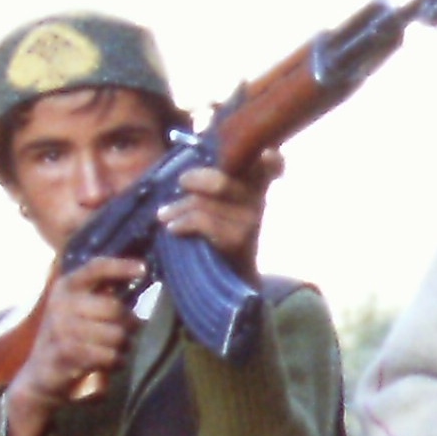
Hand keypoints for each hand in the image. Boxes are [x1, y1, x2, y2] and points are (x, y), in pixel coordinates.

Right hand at [2, 257, 149, 435]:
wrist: (40, 375)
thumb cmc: (70, 338)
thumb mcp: (80, 311)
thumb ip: (104, 296)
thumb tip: (140, 280)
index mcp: (67, 286)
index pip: (96, 268)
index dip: (121, 266)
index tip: (143, 268)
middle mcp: (61, 303)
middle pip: (114, 307)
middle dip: (129, 324)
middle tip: (127, 333)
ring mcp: (61, 327)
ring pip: (116, 334)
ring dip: (123, 346)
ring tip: (114, 350)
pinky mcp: (65, 352)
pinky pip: (108, 355)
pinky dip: (116, 361)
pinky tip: (110, 363)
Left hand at [161, 156, 271, 273]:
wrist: (226, 280)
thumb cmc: (216, 233)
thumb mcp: (219, 203)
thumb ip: (212, 179)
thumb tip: (186, 156)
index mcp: (258, 184)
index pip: (272, 162)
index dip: (267, 155)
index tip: (254, 154)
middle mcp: (260, 199)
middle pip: (225, 176)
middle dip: (196, 179)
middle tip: (181, 182)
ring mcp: (251, 219)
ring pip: (206, 200)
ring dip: (179, 207)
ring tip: (164, 214)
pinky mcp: (239, 239)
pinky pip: (203, 220)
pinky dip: (183, 222)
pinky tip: (172, 228)